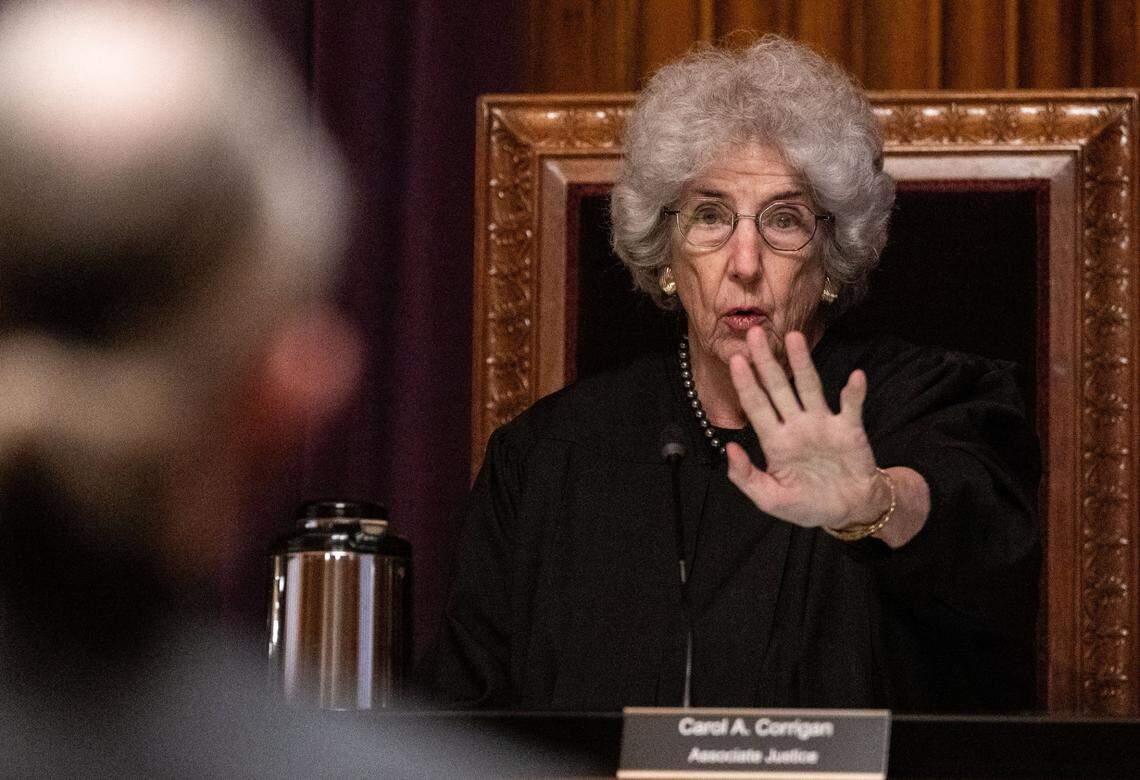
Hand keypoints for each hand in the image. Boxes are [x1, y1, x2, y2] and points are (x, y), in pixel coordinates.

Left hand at [726, 327, 888, 529]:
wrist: (848, 511)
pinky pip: (851, 406)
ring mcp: (822, 424)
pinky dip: (853, 392)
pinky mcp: (849, 429)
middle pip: (778, 387)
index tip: (736, 359)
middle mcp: (796, 425)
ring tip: (794, 337)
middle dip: (766, 361)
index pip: (756, 406)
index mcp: (775, 441)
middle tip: (755, 333)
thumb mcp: (771, 500)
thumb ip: (746, 478)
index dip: (746, 383)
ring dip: (803, 363)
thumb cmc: (807, 504)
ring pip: (810, 387)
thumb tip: (729, 448)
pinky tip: (855, 376)